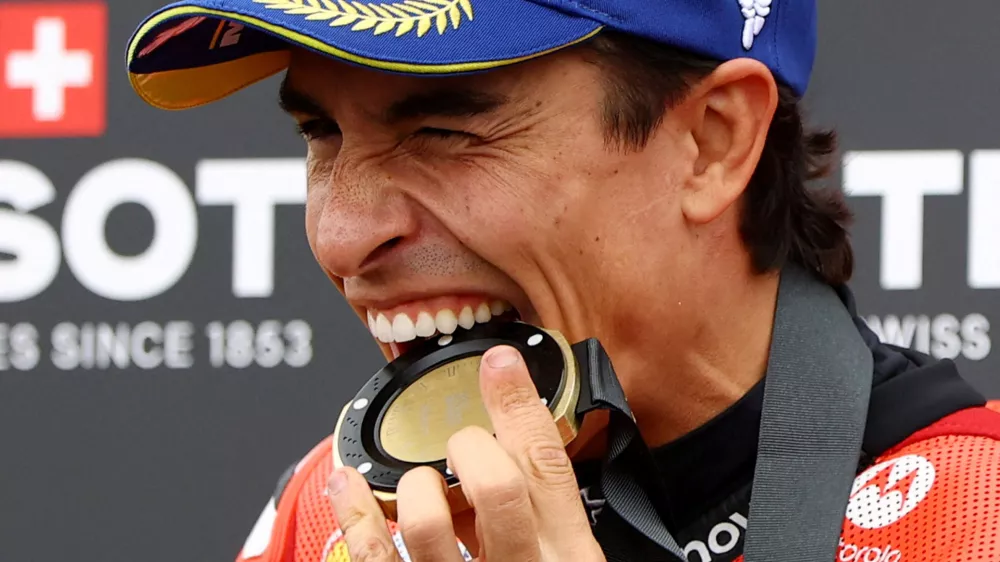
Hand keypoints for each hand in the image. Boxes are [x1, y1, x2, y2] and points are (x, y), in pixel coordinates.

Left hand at [327, 345, 605, 561]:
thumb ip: (549, 526)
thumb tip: (526, 465)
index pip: (548, 469)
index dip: (521, 406)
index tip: (501, 365)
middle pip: (498, 483)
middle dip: (473, 448)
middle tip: (465, 450)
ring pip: (429, 523)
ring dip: (419, 488)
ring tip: (423, 490)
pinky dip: (355, 514)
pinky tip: (349, 483)